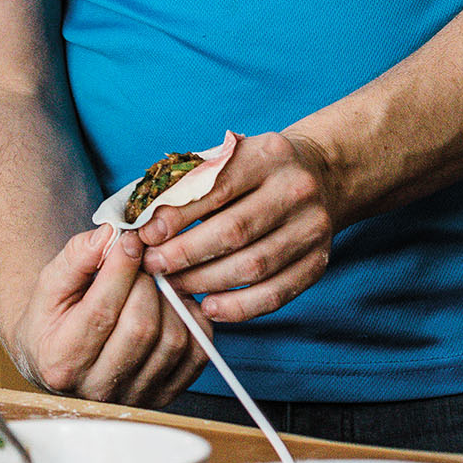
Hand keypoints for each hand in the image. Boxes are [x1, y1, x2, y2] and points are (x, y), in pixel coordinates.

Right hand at [5, 225, 206, 406]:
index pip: (102, 311)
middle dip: (146, 283)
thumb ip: (76, 258)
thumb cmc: (53, 321)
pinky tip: (171, 307)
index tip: (128, 240)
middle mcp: (98, 388)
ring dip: (170, 300)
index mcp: (61, 361)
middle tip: (140, 263)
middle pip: (141, 327)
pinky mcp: (164, 396)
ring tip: (153, 285)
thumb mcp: (49, 286)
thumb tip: (110, 234)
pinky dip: (192, 322)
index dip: (121, 269)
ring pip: (172, 340)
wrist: (59, 360)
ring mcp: (134, 396)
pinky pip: (196, 354)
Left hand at [137, 131, 337, 323]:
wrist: (319, 176)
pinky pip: (275, 294)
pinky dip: (238, 307)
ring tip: (174, 286)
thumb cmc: (254, 170)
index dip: (176, 216)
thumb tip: (142, 220)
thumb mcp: (228, 159)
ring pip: (253, 267)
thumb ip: (189, 183)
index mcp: (268, 154)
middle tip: (152, 266)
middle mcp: (295, 189)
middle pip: (233, 231)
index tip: (145, 235)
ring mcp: (311, 228)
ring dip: (205, 282)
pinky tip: (209, 306)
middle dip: (185, 254)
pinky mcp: (318, 262)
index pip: (215, 189)